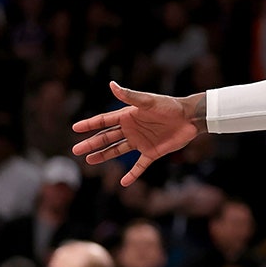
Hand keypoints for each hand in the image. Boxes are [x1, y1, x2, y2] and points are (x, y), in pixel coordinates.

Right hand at [71, 82, 204, 186]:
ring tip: (89, 160)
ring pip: (117, 151)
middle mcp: (132, 129)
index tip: (74, 128)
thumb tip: (111, 84)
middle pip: (107, 138)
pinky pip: (139, 166)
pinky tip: (123, 182)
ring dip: (103, 156)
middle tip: (75, 150)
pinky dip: (132, 174)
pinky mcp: (152, 153)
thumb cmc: (170, 106)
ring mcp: (141, 142)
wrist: (190, 118)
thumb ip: (129, 96)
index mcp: (128, 116)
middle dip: (91, 144)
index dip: (90, 124)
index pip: (104, 121)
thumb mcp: (148, 101)